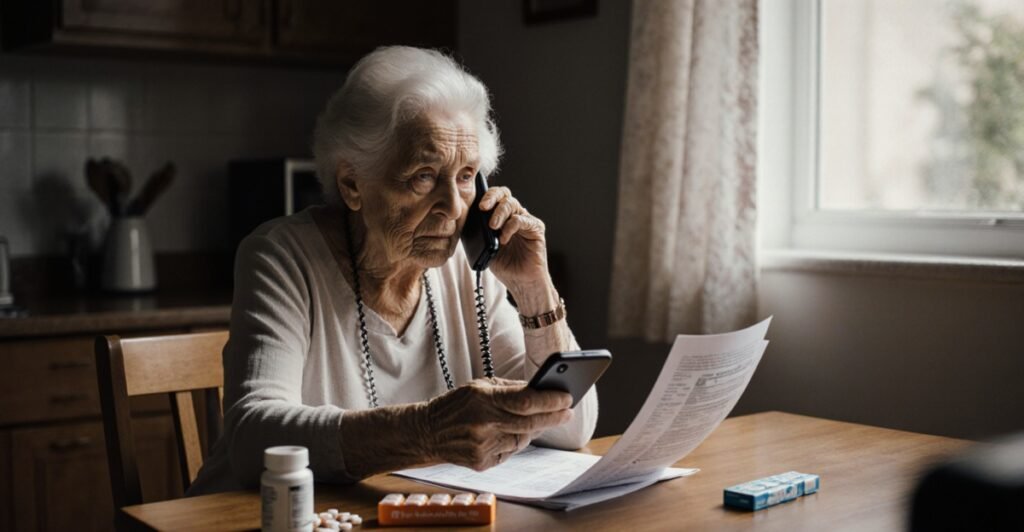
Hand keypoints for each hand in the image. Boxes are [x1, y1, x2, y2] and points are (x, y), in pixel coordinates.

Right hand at [421, 378, 572, 470]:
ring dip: (535, 429)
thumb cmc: (457, 405)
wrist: (426, 432)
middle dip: (554, 417)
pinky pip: (510, 452)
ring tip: (545, 419)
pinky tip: (517, 433)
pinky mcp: (482, 462)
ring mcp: (483, 446)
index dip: (550, 400)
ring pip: (522, 439)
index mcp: (483, 399)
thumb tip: (542, 390)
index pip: (525, 401)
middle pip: (530, 422)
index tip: (567, 397)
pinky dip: (516, 442)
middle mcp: (484, 424)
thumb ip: (510, 389)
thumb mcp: (480, 387)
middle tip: (568, 411)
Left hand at [478, 186, 549, 290]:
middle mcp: (515, 215)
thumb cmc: (506, 266)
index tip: (474, 205)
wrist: (522, 283)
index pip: (494, 197)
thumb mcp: (486, 248)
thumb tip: (469, 221)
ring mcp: (526, 221)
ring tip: (492, 227)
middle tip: (483, 207)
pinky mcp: (536, 228)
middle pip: (504, 194)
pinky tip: (503, 239)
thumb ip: (480, 234)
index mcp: (502, 217)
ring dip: (499, 213)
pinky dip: (510, 227)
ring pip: (512, 204)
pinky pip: (521, 220)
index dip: (484, 196)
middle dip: (491, 197)